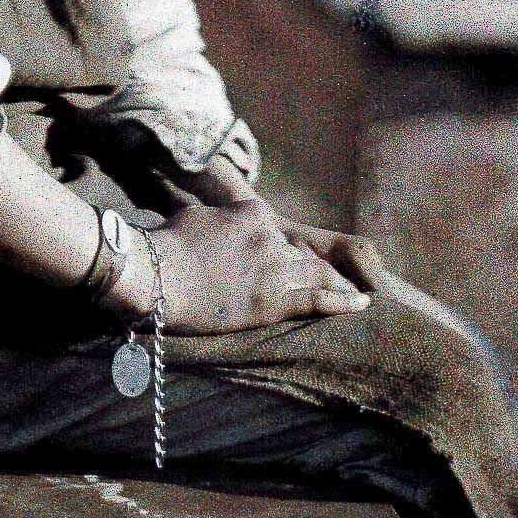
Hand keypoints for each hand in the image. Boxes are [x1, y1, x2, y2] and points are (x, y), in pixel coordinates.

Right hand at [154, 198, 371, 333]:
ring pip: (320, 276)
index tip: (295, 257)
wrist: (157, 275)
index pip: (278, 229)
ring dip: (341, 285)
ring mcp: (274, 269)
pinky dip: (343, 303)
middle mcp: (270, 237)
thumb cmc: (168, 245)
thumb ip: (220, 219)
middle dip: (318, 268)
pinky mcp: (272, 302)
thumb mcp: (197, 217)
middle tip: (339, 280)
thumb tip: (216, 221)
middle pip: (303, 255)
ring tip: (357, 294)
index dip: (285, 247)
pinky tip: (360, 304)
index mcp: (252, 214)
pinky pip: (319, 301)